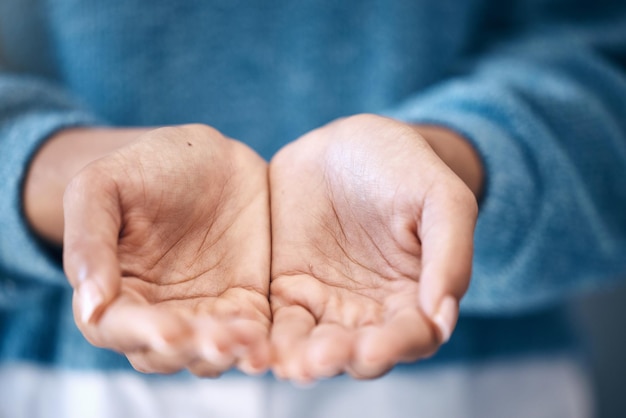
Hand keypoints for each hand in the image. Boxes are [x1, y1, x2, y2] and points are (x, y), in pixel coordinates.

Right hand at [62, 125, 270, 375]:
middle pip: (164, 352)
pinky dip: (257, 344)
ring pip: (208, 354)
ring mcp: (204, 312)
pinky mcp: (245, 306)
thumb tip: (90, 306)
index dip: (141, 334)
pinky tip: (268, 338)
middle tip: (219, 340)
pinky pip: (250, 337)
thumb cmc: (148, 166)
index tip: (171, 331)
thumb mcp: (103, 186)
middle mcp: (157, 310)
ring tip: (249, 338)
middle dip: (190, 349)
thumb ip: (89, 240)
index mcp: (114, 288)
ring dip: (226, 352)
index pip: (116, 327)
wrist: (211, 158)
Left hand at [269, 114, 477, 380]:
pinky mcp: (285, 290)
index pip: (410, 338)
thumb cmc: (405, 168)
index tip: (374, 347)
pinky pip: (273, 321)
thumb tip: (444, 318)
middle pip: (356, 353)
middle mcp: (369, 312)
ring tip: (286, 360)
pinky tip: (251, 340)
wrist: (349, 143)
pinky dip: (264, 335)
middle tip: (320, 358)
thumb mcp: (440, 198)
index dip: (395, 347)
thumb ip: (450, 253)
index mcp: (412, 298)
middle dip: (339, 359)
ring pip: (311, 345)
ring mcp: (324, 303)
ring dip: (299, 357)